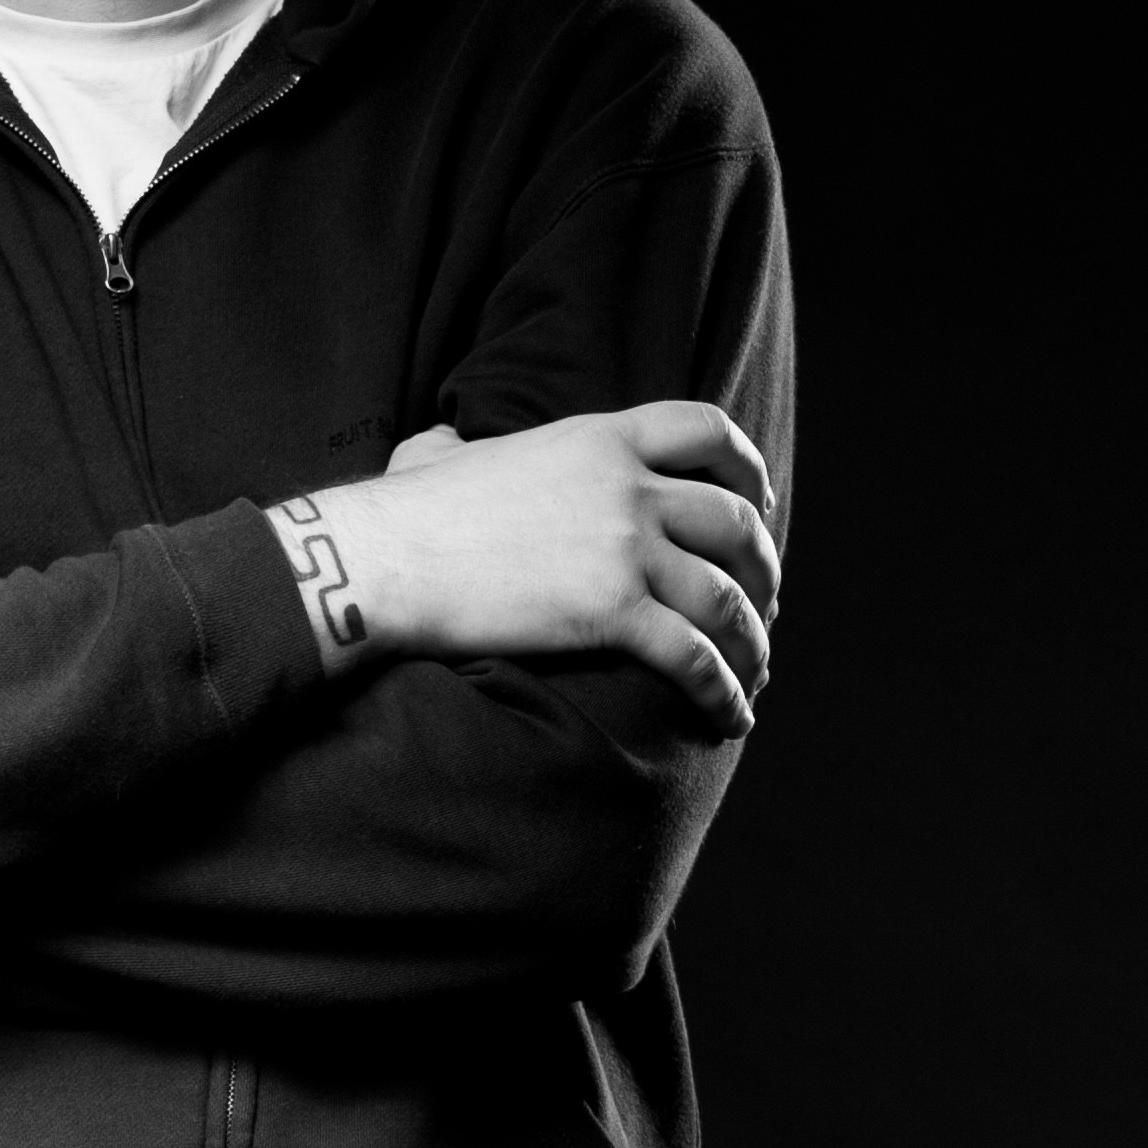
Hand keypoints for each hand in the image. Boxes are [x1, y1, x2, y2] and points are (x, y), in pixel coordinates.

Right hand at [265, 403, 779, 732]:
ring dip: (754, 643)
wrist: (383, 560)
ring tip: (753, 673)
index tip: (757, 506)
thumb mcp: (443, 454)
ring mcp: (626, 548)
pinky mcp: (614, 612)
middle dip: (763, 571)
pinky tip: (731, 715)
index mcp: (599, 438)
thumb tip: (437, 444)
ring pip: (729, 598)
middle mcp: (628, 486)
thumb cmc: (401, 516)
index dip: (746, 471)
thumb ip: (463, 443)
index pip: (707, 432)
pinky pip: (697, 656)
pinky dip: (725, 691)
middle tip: (762, 607)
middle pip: (736, 524)